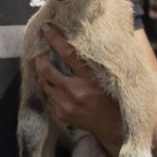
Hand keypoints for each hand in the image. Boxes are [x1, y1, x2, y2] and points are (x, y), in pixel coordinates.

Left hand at [34, 25, 122, 147]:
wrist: (115, 127)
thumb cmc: (116, 97)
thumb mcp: (112, 76)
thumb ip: (102, 58)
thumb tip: (99, 33)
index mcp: (91, 79)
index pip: (69, 54)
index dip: (55, 39)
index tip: (46, 29)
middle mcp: (77, 92)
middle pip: (48, 70)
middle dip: (40, 59)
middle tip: (40, 53)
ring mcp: (67, 105)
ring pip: (45, 84)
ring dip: (43, 75)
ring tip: (45, 68)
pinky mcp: (61, 115)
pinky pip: (48, 97)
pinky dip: (49, 89)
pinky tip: (54, 85)